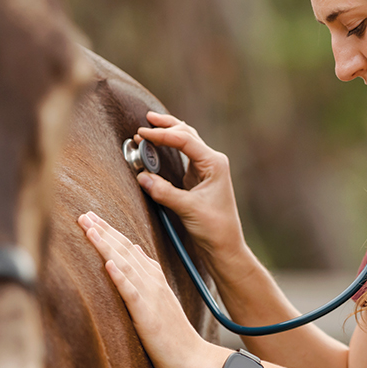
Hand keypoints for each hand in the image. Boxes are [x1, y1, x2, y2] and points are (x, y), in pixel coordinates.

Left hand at [77, 211, 225, 367]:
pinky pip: (132, 293)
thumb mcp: (159, 303)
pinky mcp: (148, 316)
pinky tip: (108, 264)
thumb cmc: (174, 337)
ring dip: (106, 245)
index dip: (111, 232)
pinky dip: (120, 277)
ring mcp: (151, 298)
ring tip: (89, 228)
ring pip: (125, 265)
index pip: (129, 249)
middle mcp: (153, 283)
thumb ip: (146, 279)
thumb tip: (133, 255)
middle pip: (125, 251)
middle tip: (84, 214)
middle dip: (104, 231)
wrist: (195, 360)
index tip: (92, 218)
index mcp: (154, 280)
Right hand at [134, 111, 245, 264]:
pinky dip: (169, 147)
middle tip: (146, 121)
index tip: (141, 133)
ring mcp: (205, 169)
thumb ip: (164, 192)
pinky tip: (159, 143)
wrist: (225, 246)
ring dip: (168, 133)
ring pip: (186, 142)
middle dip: (166, 126)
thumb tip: (141, 177)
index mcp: (214, 164)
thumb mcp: (188, 209)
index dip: (162, 135)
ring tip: (151, 125)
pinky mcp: (197, 179)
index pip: (185, 140)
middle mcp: (211, 162)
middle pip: (187, 134)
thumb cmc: (214, 228)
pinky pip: (182, 156)